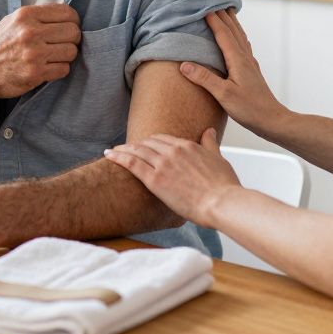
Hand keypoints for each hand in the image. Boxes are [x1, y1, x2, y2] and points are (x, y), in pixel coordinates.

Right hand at [0, 3, 80, 104]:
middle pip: (73, 32)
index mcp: (26, 15)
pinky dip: (59, 69)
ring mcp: (33, 54)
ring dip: (66, 56)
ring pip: (71, 51)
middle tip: (62, 44)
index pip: (68, 13)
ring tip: (54, 56)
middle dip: (72, 39)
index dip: (73, 21)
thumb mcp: (14, 20)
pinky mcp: (35, 73)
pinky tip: (48, 68)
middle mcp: (30, 32)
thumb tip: (69, 16)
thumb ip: (39, 16)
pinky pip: (64, 69)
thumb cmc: (0, 44)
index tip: (68, 27)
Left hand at [103, 128, 241, 226]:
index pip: (163, 138)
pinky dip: (118, 157)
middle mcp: (173, 151)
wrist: (221, 202)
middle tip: (124, 148)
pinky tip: (109, 155)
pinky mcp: (155, 180)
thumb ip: (210, 143)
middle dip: (135, 145)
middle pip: (147, 143)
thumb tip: (209, 130)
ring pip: (137, 150)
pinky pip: (132, 163)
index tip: (143, 145)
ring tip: (112, 151)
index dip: (150, 142)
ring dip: (122, 149)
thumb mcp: (218, 158)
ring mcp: (163, 164)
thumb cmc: (223, 186)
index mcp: (187, 146)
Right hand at [180, 9, 288, 133]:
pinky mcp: (251, 71)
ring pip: (240, 36)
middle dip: (223, 15)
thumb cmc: (250, 109)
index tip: (203, 6)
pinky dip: (237, 35)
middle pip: (233, 30)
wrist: (272, 120)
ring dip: (232, 22)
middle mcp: (245, 58)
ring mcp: (250, 64)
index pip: (223, 34)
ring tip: (226, 11)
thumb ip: (205, 79)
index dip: (213, 19)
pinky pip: (242, 46)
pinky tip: (237, 39)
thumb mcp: (224, 95)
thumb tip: (184, 64)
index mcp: (238, 60)